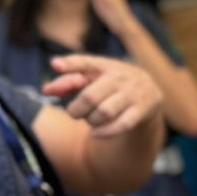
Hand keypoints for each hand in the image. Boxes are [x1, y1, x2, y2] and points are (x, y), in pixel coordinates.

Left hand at [44, 54, 163, 139]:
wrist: (150, 91)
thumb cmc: (111, 84)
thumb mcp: (93, 79)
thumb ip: (69, 82)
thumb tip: (46, 90)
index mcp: (104, 65)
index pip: (85, 62)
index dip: (70, 64)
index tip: (55, 65)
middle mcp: (120, 76)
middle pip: (90, 96)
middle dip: (76, 109)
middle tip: (73, 113)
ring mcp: (133, 93)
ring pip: (104, 112)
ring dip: (90, 121)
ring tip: (90, 120)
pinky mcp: (142, 110)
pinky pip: (121, 125)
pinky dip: (105, 132)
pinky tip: (95, 133)